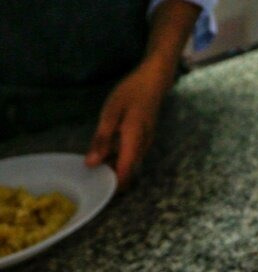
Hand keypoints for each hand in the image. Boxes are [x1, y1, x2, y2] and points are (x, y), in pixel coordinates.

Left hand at [84, 62, 170, 186]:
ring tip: (94, 163)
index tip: (96, 190)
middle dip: (111, 177)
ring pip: (130, 163)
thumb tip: (91, 164)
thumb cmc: (131, 93)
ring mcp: (146, 142)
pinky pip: (132, 154)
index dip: (112, 185)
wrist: (153, 80)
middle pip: (128, 171)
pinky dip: (119, 157)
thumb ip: (102, 139)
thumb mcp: (111, 114)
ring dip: (114, 167)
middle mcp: (143, 146)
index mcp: (134, 141)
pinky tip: (106, 149)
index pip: (124, 172)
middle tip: (89, 176)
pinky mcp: (145, 137)